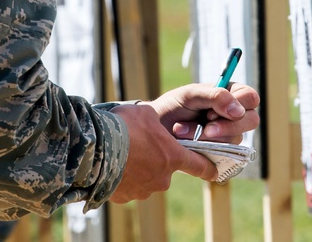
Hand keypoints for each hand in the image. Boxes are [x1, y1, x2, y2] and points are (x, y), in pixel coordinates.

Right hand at [107, 83, 259, 203]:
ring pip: (146, 179)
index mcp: (173, 157)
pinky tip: (113, 165)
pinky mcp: (125, 197)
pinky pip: (128, 187)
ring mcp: (143, 190)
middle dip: (156, 160)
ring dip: (139, 169)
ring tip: (124, 154)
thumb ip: (157, 122)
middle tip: (141, 146)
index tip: (215, 171)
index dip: (209, 168)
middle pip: (165, 170)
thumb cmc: (124, 127)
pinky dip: (124, 178)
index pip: (200, 166)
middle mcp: (162, 177)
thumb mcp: (145, 113)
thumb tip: (153, 122)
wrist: (96, 148)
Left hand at [150, 83, 259, 142]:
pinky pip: (225, 155)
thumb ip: (215, 96)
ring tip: (183, 131)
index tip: (212, 111)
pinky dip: (205, 149)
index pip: (250, 97)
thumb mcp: (190, 95)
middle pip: (252, 120)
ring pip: (236, 139)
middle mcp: (233, 115)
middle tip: (206, 127)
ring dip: (208, 137)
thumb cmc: (173, 107)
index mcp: (230, 94)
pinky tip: (190, 145)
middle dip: (228, 126)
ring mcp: (229, 136)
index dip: (238, 104)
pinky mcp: (221, 153)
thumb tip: (239, 111)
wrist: (154, 131)